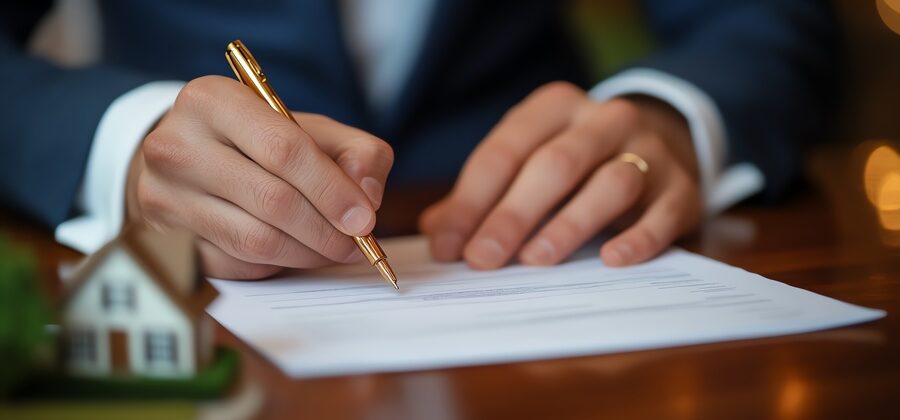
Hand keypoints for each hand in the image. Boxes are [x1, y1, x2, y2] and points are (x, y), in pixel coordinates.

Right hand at [127, 76, 393, 278]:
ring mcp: (164, 196)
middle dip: (327, 230)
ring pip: (255, 241)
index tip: (364, 218)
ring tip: (335, 250)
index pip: (284, 149)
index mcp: (213, 101)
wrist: (185, 157)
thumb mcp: (310, 129)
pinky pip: (237, 264)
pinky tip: (294, 252)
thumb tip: (367, 198)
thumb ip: (356, 152)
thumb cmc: (257, 142)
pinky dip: (276, 264)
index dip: (332, 190)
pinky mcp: (166, 238)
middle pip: (272, 200)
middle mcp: (177, 146)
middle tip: (357, 244)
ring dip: (308, 253)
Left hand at [420, 81, 701, 268]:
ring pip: (610, 182)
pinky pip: (663, 211)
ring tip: (536, 260)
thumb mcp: (528, 162)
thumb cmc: (576, 162)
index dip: (471, 201)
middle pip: (554, 164)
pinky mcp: (682, 187)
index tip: (448, 246)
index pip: (504, 151)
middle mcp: (603, 119)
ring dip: (570, 223)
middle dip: (512, 214)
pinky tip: (612, 260)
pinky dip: (639, 237)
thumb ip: (483, 195)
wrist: (661, 143)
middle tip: (482, 259)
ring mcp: (649, 150)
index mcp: (554, 107)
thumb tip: (439, 233)